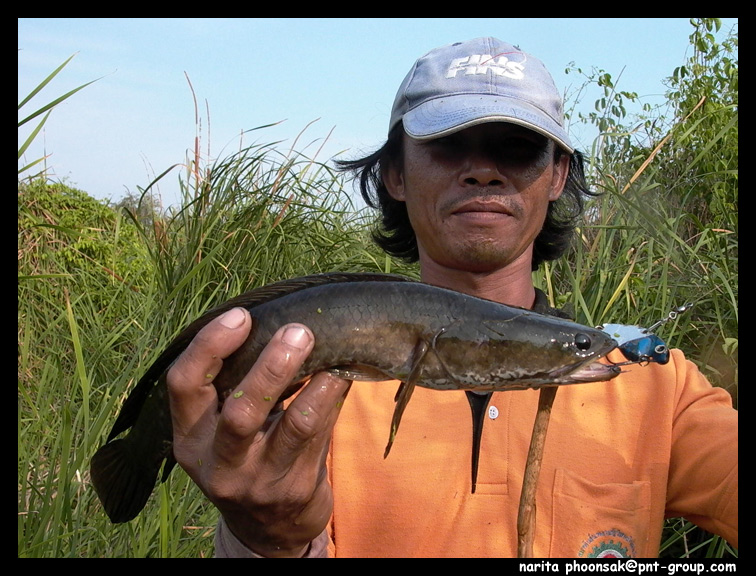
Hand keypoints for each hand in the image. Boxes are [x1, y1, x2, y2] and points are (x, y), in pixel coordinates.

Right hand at [166, 307, 350, 556]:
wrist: (268, 528)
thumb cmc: (244, 456)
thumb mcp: (221, 430)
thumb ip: (234, 386)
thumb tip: (276, 322)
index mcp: (190, 438)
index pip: (184, 385)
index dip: (210, 346)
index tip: (240, 316)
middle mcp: (219, 464)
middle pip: (242, 411)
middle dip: (273, 366)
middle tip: (298, 331)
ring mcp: (260, 481)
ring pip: (296, 425)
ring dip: (319, 382)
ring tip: (334, 350)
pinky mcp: (297, 488)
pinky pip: (323, 433)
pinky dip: (334, 397)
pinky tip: (344, 373)